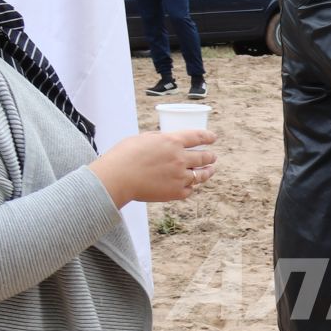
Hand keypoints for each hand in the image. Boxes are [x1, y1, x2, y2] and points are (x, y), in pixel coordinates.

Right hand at [89, 129, 216, 205]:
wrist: (117, 178)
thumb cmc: (124, 156)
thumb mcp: (142, 138)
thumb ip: (158, 139)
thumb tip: (166, 140)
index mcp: (172, 142)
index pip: (197, 137)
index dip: (208, 137)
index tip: (213, 138)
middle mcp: (180, 159)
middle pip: (203, 157)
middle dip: (210, 157)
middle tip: (212, 157)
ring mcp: (180, 177)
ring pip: (201, 175)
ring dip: (207, 172)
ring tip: (209, 171)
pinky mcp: (176, 193)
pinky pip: (189, 190)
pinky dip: (189, 187)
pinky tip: (190, 185)